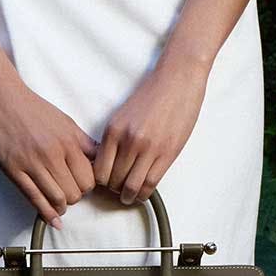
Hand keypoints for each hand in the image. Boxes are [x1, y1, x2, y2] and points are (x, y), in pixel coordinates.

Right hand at [0, 70, 97, 227]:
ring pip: (56, 199)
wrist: (2, 98)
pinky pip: (33, 198)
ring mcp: (32, 163)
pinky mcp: (14, 170)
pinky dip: (45, 213)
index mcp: (68, 141)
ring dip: (61, 206)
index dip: (87, 187)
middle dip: (74, 197)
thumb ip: (84, 143)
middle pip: (75, 193)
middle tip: (69, 193)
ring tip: (60, 205)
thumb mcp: (66, 121)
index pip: (89, 179)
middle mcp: (52, 154)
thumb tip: (99, 160)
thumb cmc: (32, 108)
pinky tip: (52, 219)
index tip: (82, 185)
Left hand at [93, 54, 209, 203]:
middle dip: (113, 190)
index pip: (99, 169)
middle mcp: (127, 141)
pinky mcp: (167, 153)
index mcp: (113, 130)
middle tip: (116, 191)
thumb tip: (107, 162)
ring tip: (128, 196)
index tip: (104, 184)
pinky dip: (143, 193)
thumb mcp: (123, 115)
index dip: (100, 182)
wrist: (176, 80)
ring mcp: (148, 148)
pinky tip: (142, 193)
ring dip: (128, 195)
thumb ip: (115, 138)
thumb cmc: (151, 95)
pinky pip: (150, 183)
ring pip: (131, 186)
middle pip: (113, 180)